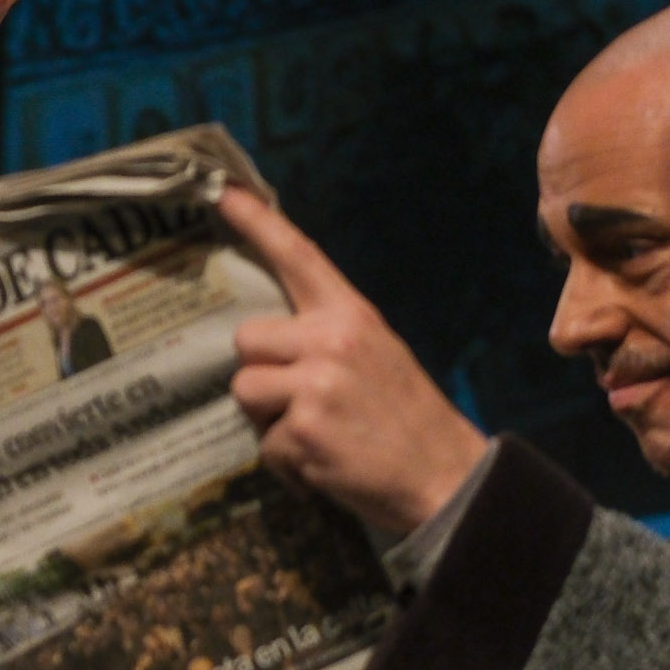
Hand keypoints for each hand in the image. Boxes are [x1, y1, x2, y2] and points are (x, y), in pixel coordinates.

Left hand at [220, 187, 489, 534]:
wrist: (446, 477)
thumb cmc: (405, 421)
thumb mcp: (378, 356)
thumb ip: (326, 337)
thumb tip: (265, 340)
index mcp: (353, 315)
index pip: (299, 257)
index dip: (258, 224)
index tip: (223, 192)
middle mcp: (333, 339)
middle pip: (247, 339)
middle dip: (260, 373)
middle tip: (300, 402)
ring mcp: (317, 382)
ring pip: (244, 390)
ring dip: (268, 421)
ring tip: (315, 435)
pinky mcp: (304, 428)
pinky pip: (264, 443)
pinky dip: (286, 464)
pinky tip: (323, 465)